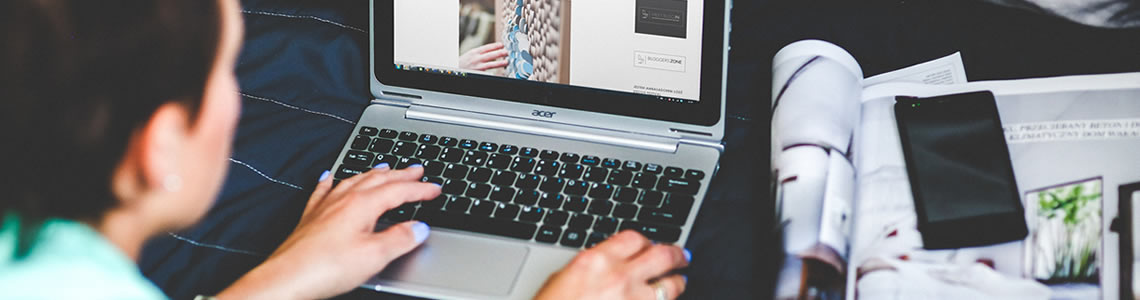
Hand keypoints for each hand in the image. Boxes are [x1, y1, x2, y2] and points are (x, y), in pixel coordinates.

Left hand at [218, 164, 440, 299]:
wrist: (286, 279)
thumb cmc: (325, 267)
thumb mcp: (374, 256)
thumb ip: (400, 239)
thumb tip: (419, 228)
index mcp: (362, 205)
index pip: (398, 190)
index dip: (420, 189)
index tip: (435, 188)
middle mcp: (343, 199)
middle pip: (378, 180)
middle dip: (400, 174)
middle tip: (416, 169)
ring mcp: (325, 206)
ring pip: (354, 181)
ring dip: (373, 173)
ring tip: (384, 168)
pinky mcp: (311, 218)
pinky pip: (324, 190)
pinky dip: (331, 181)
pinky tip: (329, 176)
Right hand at [459, 42, 508, 70]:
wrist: (453, 70)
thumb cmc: (462, 63)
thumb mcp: (469, 55)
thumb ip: (479, 53)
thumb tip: (491, 51)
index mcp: (474, 52)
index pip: (486, 47)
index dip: (495, 46)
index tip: (502, 44)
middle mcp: (475, 59)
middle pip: (489, 55)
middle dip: (499, 52)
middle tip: (507, 51)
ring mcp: (476, 67)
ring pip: (489, 64)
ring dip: (499, 63)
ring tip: (506, 61)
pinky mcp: (477, 73)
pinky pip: (487, 73)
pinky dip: (494, 73)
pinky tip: (500, 73)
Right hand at [534, 230, 690, 299]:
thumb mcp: (562, 280)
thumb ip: (592, 267)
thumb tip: (609, 263)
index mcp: (596, 261)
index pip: (634, 238)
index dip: (646, 241)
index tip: (650, 245)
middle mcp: (619, 278)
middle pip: (662, 255)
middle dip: (676, 254)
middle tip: (682, 256)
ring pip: (670, 286)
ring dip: (676, 283)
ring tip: (678, 282)